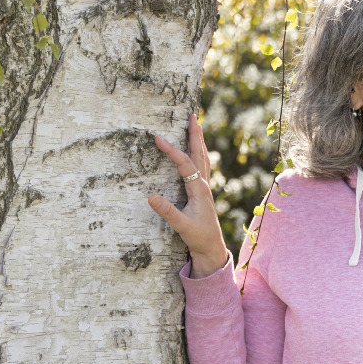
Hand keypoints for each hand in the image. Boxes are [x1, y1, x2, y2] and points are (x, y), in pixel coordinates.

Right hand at [149, 113, 228, 276]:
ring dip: (198, 140)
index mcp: (199, 190)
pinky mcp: (202, 191)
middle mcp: (204, 185)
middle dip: (195, 134)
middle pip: (200, 154)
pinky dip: (198, 153)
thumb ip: (167, 212)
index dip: (172, 151)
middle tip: (192, 115)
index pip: (185, 164)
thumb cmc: (198, 237)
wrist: (212, 248)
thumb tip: (151, 197)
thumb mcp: (182, 226)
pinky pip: (201, 166)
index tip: (158, 138)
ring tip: (195, 124)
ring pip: (202, 158)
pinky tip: (195, 150)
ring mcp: (204, 187)